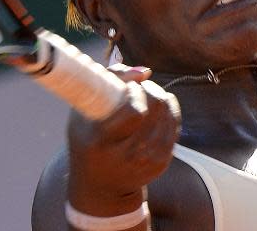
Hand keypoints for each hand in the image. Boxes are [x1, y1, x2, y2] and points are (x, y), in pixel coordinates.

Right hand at [66, 64, 180, 214]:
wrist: (100, 185)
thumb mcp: (82, 112)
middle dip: (150, 90)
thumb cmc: (87, 138)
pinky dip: (169, 111)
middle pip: (155, 110)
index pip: (135, 111)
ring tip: (147, 95)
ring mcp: (146, 162)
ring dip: (160, 97)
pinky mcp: (161, 164)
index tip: (129, 86)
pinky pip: (174, 126)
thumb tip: (145, 71)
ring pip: (167, 115)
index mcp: (101, 142)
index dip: (135, 91)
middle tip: (140, 86)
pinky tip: (157, 108)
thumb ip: (107, 82)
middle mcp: (127, 156)